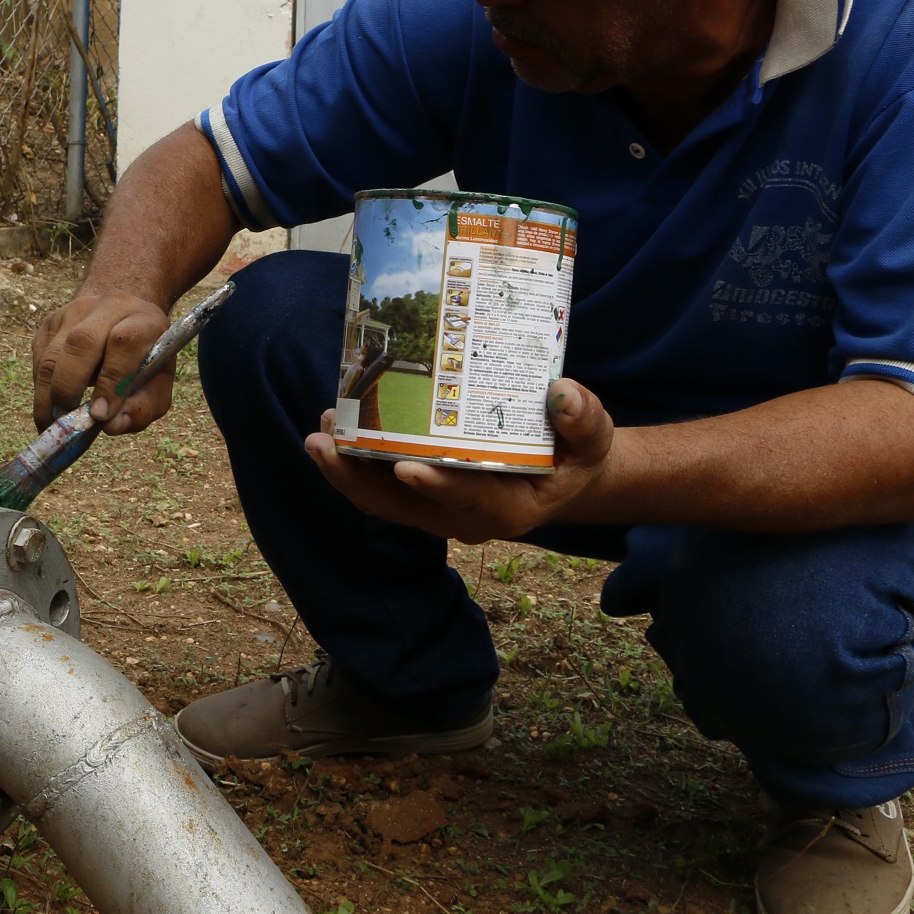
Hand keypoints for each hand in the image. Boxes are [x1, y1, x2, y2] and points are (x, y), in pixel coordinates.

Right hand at [32, 289, 173, 433]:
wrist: (124, 318)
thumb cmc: (144, 360)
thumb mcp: (158, 384)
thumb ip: (143, 407)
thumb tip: (110, 426)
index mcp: (145, 319)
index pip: (124, 342)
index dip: (111, 382)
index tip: (99, 416)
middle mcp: (109, 306)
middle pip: (81, 342)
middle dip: (69, 388)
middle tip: (65, 422)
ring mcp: (75, 310)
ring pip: (52, 354)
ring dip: (47, 395)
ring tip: (50, 424)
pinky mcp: (50, 322)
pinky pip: (39, 358)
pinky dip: (41, 387)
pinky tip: (51, 403)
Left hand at [304, 378, 617, 542]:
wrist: (562, 475)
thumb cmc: (575, 455)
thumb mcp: (594, 439)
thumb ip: (584, 420)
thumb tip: (563, 394)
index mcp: (510, 509)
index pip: (470, 499)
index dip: (439, 485)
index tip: (406, 466)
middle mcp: (466, 519)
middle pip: (406, 506)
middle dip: (362, 479)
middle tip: (328, 444)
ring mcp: (439, 511)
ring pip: (384, 501)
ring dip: (347, 471)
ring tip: (319, 434)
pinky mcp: (422, 498)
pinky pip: (381, 489)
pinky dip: (354, 465)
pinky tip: (333, 430)